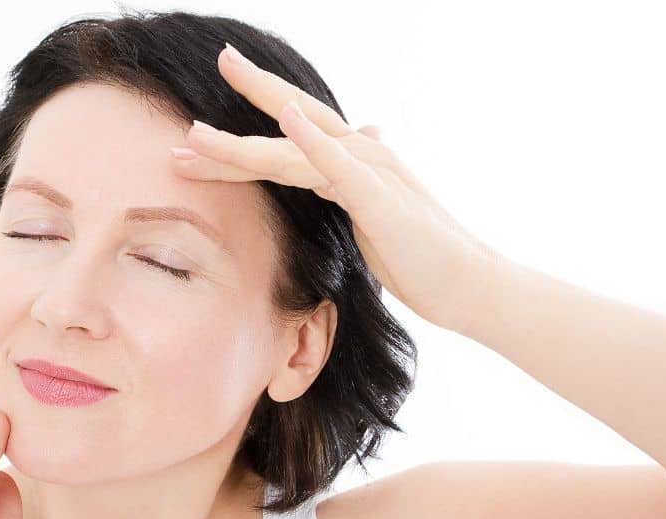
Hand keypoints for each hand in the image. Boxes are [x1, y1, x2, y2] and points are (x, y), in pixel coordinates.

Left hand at [170, 42, 506, 334]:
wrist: (469, 286)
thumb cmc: (421, 256)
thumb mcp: (376, 213)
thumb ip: (353, 182)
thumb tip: (350, 148)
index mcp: (353, 160)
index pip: (296, 124)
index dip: (256, 102)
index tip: (215, 86)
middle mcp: (361, 155)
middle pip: (290, 121)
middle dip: (243, 101)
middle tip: (196, 89)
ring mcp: (371, 174)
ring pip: (294, 151)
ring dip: (242, 143)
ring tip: (196, 135)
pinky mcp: (380, 200)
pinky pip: (340, 167)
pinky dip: (312, 142)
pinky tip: (287, 120)